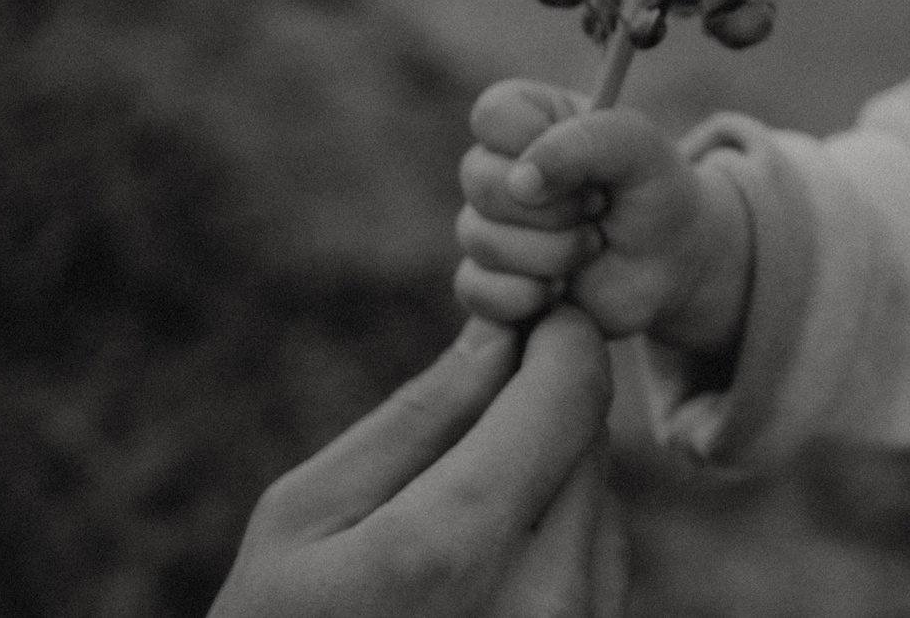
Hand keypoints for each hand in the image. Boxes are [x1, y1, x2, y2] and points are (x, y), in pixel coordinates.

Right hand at [208, 309, 624, 617]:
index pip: (568, 392)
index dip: (560, 337)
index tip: (532, 319)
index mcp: (454, 544)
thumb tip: (499, 335)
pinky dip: (561, 534)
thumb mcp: (305, 516)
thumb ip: (418, 418)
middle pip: (590, 440)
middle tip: (481, 404)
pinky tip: (483, 560)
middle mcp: (541, 598)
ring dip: (554, 474)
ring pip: (603, 499)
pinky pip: (601, 562)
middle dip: (546, 405)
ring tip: (460, 505)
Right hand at [456, 81, 749, 346]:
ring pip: (479, 238)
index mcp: (531, 118)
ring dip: (551, 252)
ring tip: (592, 246)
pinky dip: (524, 294)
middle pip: (479, 180)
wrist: (670, 264)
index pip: (492, 115)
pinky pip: (475, 289)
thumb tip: (522, 183)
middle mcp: (501, 168)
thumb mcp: (642, 150)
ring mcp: (490, 224)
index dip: (533, 143)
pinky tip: (562, 289)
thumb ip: (585, 143)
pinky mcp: (490, 278)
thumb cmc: (656, 193)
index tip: (584, 165)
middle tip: (600, 208)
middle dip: (555, 207)